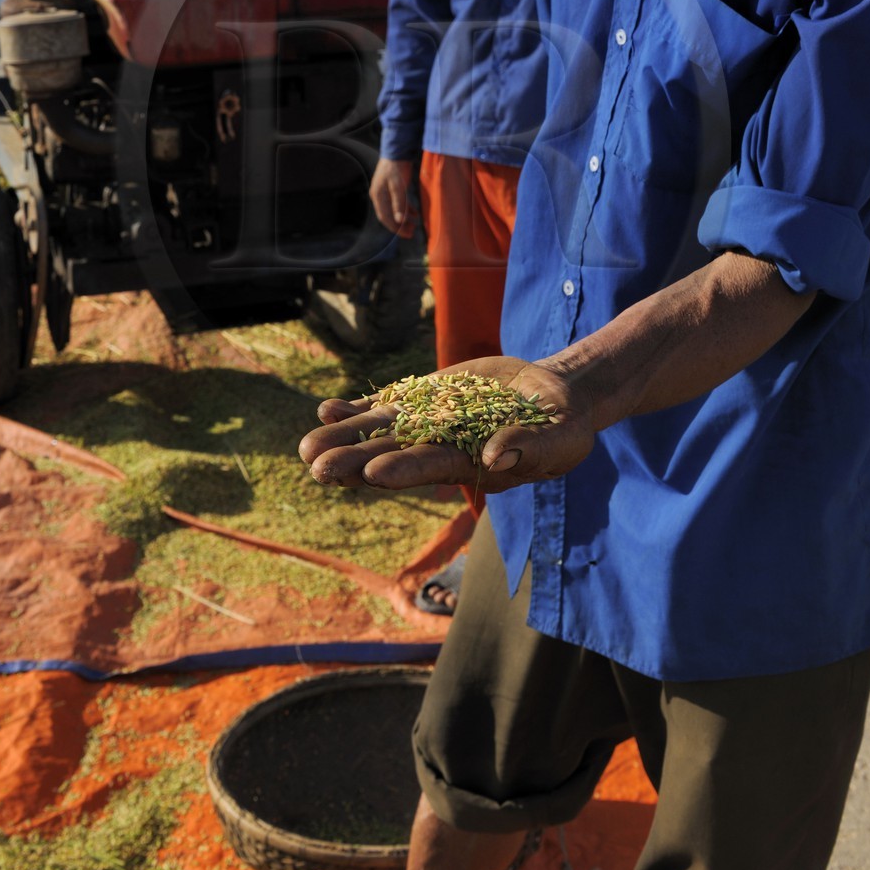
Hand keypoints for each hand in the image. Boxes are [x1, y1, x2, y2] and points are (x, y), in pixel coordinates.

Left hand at [298, 355, 596, 493]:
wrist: (553, 396)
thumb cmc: (564, 426)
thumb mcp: (561, 437)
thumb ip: (531, 447)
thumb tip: (496, 455)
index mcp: (474, 465)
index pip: (433, 468)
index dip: (405, 470)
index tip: (374, 473)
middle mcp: (443, 450)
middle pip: (393, 456)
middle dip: (355, 462)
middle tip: (316, 468)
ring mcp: (430, 425)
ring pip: (380, 434)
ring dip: (343, 440)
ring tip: (306, 447)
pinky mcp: (427, 400)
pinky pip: (386, 406)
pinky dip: (357, 409)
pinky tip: (326, 410)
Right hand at [369, 156, 417, 236]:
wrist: (397, 151)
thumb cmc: (397, 168)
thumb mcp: (398, 186)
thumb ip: (399, 203)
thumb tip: (399, 220)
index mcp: (378, 196)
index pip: (385, 217)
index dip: (395, 228)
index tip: (406, 235)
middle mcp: (379, 196)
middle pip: (389, 215)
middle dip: (400, 226)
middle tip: (411, 233)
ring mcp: (385, 192)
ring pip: (394, 210)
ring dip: (404, 218)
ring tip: (414, 225)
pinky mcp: (392, 189)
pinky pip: (398, 203)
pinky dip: (406, 209)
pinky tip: (415, 214)